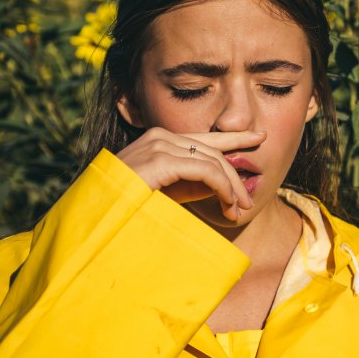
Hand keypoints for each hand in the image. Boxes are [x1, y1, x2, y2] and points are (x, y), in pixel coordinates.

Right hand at [115, 127, 266, 220]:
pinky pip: (204, 170)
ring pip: (212, 161)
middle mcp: (159, 137)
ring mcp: (157, 146)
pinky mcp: (159, 161)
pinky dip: (221, 187)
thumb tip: (226, 185)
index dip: (234, 138)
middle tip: (246, 205)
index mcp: (160, 141)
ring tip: (236, 211)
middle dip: (234, 178)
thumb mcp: (171, 193)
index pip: (204, 137)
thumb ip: (195, 184)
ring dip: (230, 188)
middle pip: (213, 150)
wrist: (98, 220)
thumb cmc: (131, 209)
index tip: (259, 137)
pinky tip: (227, 204)